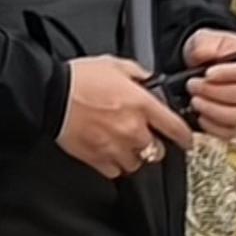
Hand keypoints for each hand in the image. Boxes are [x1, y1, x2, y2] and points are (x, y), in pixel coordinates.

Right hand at [56, 56, 193, 180]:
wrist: (50, 95)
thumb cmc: (78, 79)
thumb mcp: (115, 64)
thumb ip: (138, 74)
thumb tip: (148, 80)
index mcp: (141, 104)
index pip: (176, 128)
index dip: (185, 137)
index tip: (186, 140)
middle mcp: (132, 129)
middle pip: (157, 151)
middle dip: (154, 145)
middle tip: (143, 136)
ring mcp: (115, 147)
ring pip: (137, 164)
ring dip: (133, 156)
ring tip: (122, 144)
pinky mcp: (97, 159)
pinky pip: (115, 171)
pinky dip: (114, 164)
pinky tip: (108, 151)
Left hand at [181, 29, 235, 143]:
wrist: (199, 68)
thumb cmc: (207, 52)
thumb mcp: (205, 39)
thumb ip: (206, 43)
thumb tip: (205, 53)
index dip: (228, 74)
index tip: (208, 73)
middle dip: (213, 92)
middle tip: (193, 85)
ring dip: (211, 110)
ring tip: (194, 99)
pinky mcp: (234, 123)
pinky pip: (229, 133)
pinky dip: (212, 126)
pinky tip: (200, 115)